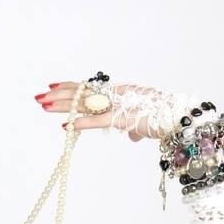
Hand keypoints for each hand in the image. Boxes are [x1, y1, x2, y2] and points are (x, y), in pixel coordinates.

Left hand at [34, 82, 201, 142]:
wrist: (183, 121)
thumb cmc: (167, 121)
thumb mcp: (145, 125)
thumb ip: (136, 129)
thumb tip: (133, 137)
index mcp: (122, 93)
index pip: (91, 88)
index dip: (71, 87)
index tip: (52, 87)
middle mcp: (119, 94)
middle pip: (84, 93)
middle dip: (60, 95)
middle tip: (40, 96)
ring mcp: (122, 104)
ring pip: (87, 103)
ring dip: (64, 105)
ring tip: (44, 106)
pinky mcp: (127, 118)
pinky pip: (100, 120)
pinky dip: (83, 123)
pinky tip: (67, 125)